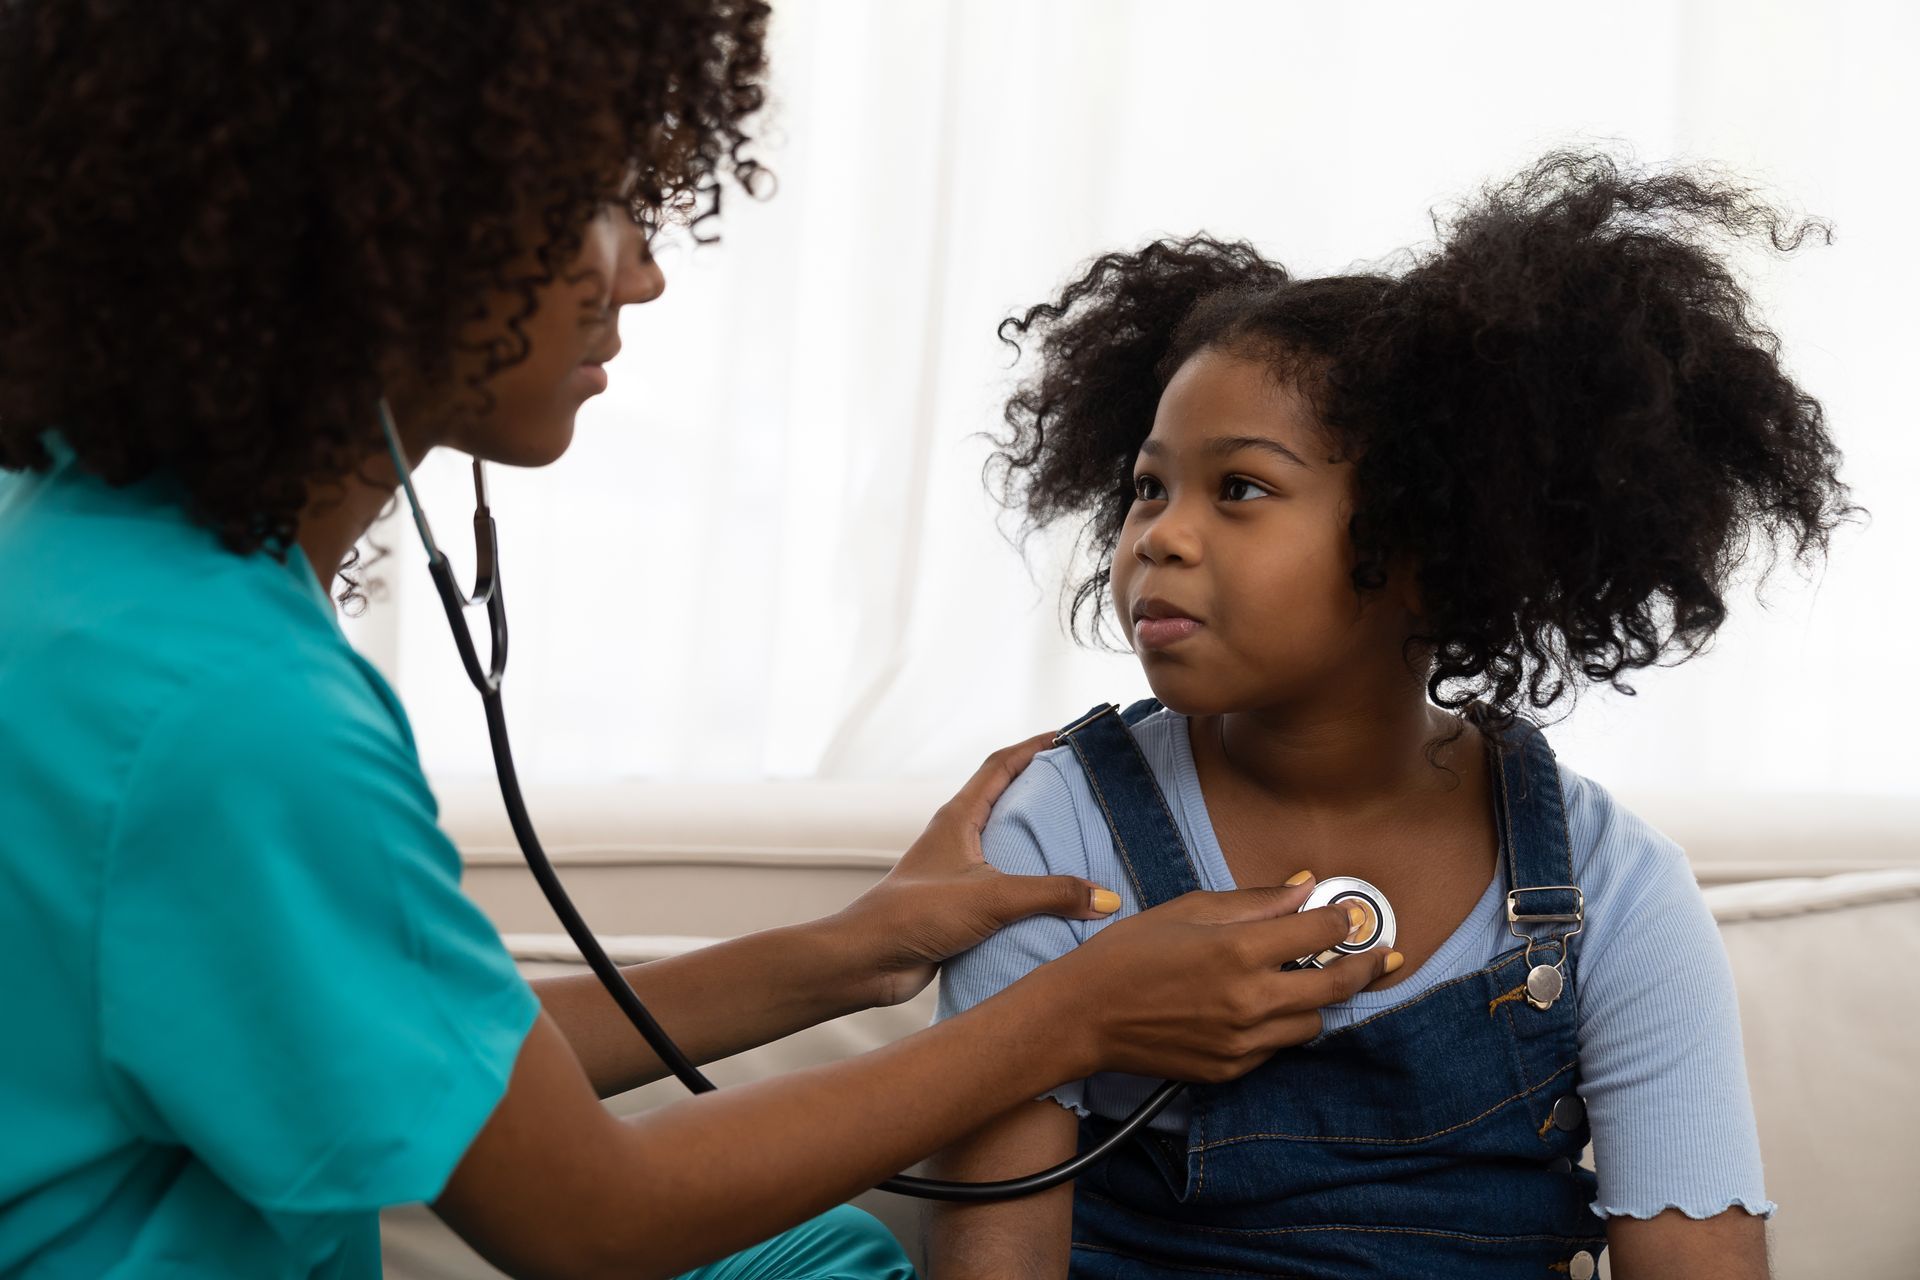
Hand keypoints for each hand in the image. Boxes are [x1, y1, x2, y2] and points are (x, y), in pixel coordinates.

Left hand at [831, 731, 1119, 1007]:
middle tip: (1088, 789)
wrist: (868, 961)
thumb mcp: (991, 898)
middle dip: (1045, 791)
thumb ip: (1050, 894)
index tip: (1071, 736)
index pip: (1001, 765)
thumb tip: (1106, 898)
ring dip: (1041, 840)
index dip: (1035, 746)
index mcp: (959, 818)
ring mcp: (959, 871)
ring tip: (1085, 841)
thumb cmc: (914, 915)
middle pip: (1007, 800)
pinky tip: (1061, 897)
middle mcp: (958, 837)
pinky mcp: (962, 904)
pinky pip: (1007, 884)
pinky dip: (1033, 883)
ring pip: (1007, 845)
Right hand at [1037, 877, 1398, 1083]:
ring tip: (1307, 978)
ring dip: (1318, 999)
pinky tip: (1262, 1004)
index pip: (1321, 933)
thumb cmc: (1129, 954)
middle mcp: (1250, 1000)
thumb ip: (1255, 902)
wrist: (1084, 1015)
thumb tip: (1304, 887)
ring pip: (1313, 1022)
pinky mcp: (1231, 1069)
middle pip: (1336, 986)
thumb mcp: (1189, 910)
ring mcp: (1243, 1042)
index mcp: (1239, 951)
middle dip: (1365, 966)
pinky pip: (1277, 1047)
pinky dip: (1280, 1024)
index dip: (1343, 919)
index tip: (1352, 912)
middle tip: (1380, 953)